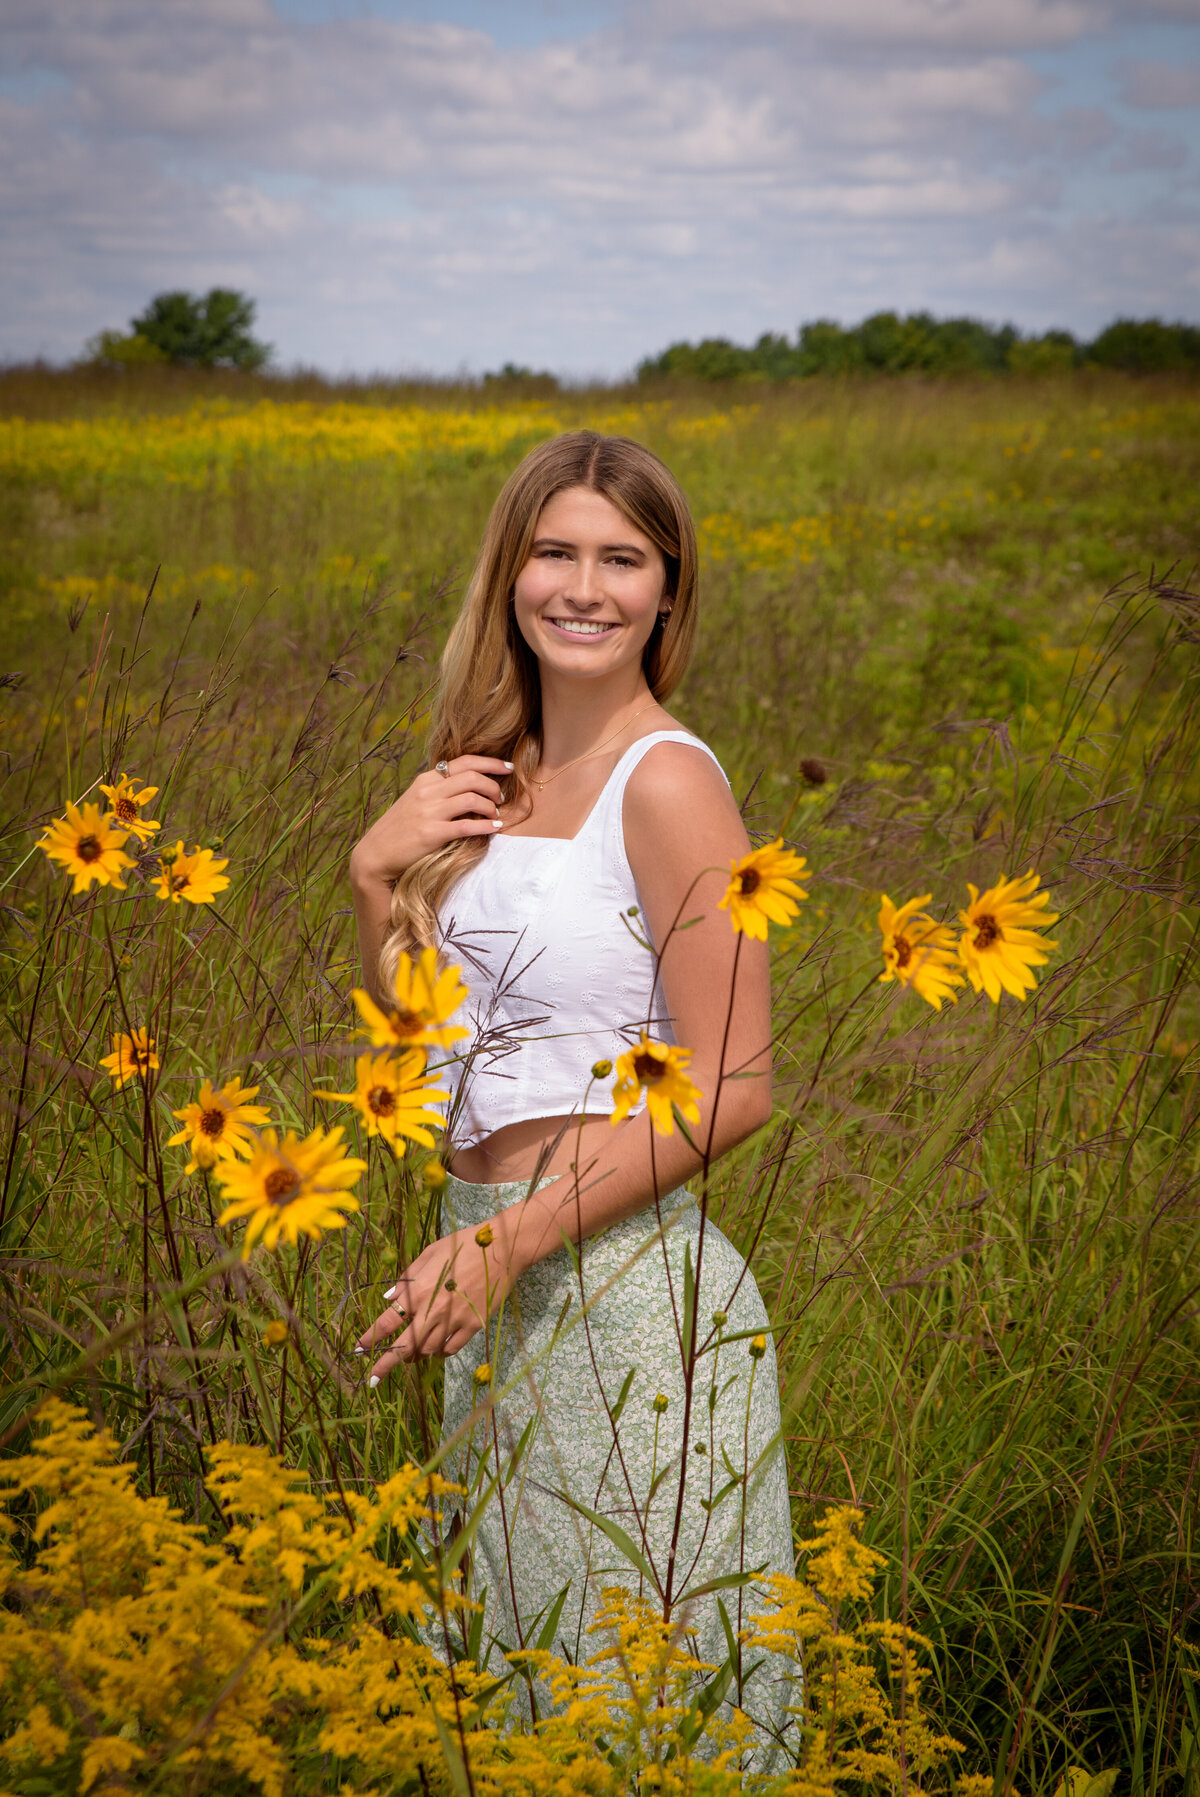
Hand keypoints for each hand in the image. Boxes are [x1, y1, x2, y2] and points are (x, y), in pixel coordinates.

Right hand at [350, 754, 511, 885]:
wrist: (376, 853)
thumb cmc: (401, 828)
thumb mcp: (417, 800)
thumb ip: (439, 790)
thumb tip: (470, 785)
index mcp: (426, 779)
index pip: (465, 761)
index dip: (491, 763)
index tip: (508, 768)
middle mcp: (427, 791)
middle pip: (473, 777)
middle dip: (494, 786)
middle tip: (502, 798)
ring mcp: (428, 812)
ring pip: (473, 799)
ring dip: (491, 807)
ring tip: (496, 815)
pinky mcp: (430, 834)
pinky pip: (467, 826)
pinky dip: (486, 826)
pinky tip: (494, 829)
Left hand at [355, 1219, 514, 1381]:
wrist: (501, 1249)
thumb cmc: (463, 1244)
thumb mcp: (430, 1253)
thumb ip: (407, 1277)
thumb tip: (390, 1298)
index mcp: (419, 1290)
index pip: (387, 1320)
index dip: (371, 1337)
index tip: (359, 1348)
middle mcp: (434, 1309)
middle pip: (404, 1345)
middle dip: (385, 1364)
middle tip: (372, 1378)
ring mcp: (455, 1319)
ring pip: (428, 1350)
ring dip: (415, 1355)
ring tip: (410, 1355)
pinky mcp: (473, 1325)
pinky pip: (451, 1348)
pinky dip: (440, 1352)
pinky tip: (436, 1349)